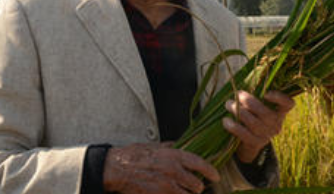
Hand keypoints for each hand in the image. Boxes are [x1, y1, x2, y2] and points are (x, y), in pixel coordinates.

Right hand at [103, 142, 219, 193]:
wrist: (118, 168)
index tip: (216, 176)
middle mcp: (173, 171)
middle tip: (195, 187)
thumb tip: (183, 144)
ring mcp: (166, 186)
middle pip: (196, 184)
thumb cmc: (135, 155)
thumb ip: (171, 147)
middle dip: (197, 187)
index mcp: (174, 155)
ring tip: (184, 192)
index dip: (210, 171)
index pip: (199, 163)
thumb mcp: (155, 146)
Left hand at [223, 90, 294, 163]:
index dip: (280, 98)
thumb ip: (256, 93)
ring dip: (238, 111)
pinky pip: (244, 134)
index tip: (266, 93)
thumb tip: (250, 75)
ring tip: (228, 104)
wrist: (248, 142)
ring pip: (253, 123)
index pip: (288, 104)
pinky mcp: (255, 143)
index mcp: (280, 111)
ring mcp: (267, 135)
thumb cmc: (252, 115)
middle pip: (266, 113)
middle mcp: (276, 124)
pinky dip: (233, 126)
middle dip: (249, 101)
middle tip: (238, 94)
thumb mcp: (257, 105)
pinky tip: (225, 120)